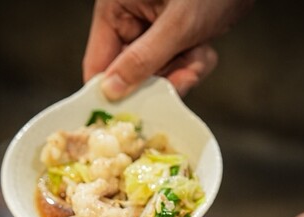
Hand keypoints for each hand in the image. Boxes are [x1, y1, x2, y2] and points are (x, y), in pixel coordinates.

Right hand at [83, 0, 252, 99]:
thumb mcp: (176, 23)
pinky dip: (194, 63)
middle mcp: (130, 19)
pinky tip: (205, 48)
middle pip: (131, 74)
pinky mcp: (174, 35)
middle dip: (161, 81)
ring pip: (159, 74)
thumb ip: (142, 60)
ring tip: (199, 55)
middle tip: (182, 80)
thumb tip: (111, 91)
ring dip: (183, 72)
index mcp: (116, 8)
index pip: (98, 64)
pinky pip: (177, 65)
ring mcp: (153, 29)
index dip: (109, 93)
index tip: (124, 118)